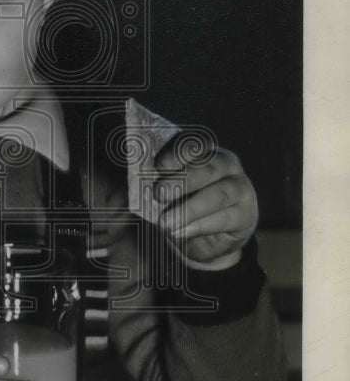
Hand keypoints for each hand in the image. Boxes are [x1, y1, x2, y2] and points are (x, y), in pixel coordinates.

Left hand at [153, 136, 257, 268]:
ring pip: (218, 194)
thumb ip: (157, 183)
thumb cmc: (182, 203)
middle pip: (208, 167)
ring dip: (189, 209)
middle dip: (182, 181)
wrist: (207, 236)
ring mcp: (240, 188)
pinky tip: (178, 232)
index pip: (197, 143)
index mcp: (205, 152)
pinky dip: (198, 226)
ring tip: (165, 222)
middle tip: (158, 194)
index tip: (161, 165)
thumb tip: (135, 186)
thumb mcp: (168, 191)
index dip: (180, 152)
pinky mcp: (245, 215)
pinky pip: (223, 219)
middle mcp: (226, 165)